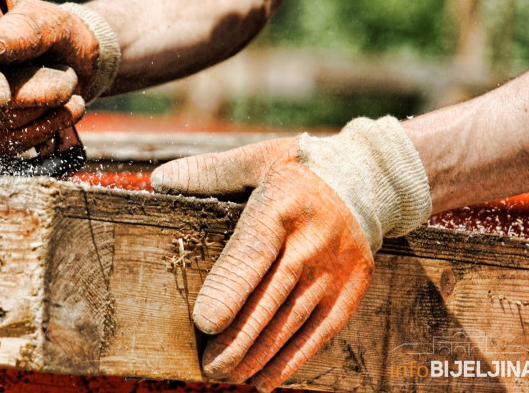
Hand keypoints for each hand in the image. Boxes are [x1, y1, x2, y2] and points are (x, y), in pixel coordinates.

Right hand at [0, 0, 100, 154]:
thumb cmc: (57, 32)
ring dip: (49, 110)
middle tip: (69, 75)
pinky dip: (49, 128)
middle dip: (38, 94)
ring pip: (6, 127)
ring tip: (69, 87)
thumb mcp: (47, 20)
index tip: (0, 99)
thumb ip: (21, 30)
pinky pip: (17, 144)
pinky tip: (66, 110)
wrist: (79, 59)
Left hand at [151, 137, 373, 390]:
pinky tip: (265, 379)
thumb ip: (208, 172)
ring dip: (259, 355)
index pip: (252, 254)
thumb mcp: (255, 159)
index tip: (205, 323)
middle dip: (237, 338)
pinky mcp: (352, 288)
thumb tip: (159, 180)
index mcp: (280, 207)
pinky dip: (292, 360)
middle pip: (270, 299)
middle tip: (208, 367)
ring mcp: (335, 269)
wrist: (369, 179)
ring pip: (292, 322)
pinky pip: (320, 332)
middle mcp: (310, 241)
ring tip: (229, 376)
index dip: (229, 290)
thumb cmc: (298, 169)